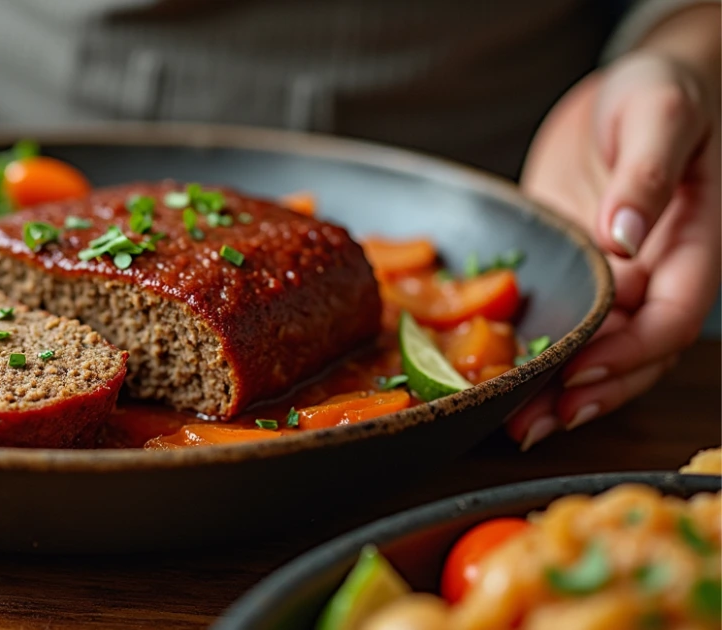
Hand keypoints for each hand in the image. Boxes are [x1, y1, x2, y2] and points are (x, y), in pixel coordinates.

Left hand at [508, 51, 719, 449]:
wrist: (630, 86)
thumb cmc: (661, 90)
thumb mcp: (659, 116)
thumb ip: (646, 176)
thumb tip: (625, 237)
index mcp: (694, 248)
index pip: (670, 320)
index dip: (629, 352)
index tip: (581, 371)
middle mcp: (656, 276)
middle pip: (633, 355)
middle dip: (587, 393)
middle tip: (534, 423)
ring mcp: (614, 279)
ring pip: (597, 351)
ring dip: (560, 392)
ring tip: (516, 424)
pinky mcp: (574, 272)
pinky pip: (561, 322)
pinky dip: (537, 354)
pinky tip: (501, 380)